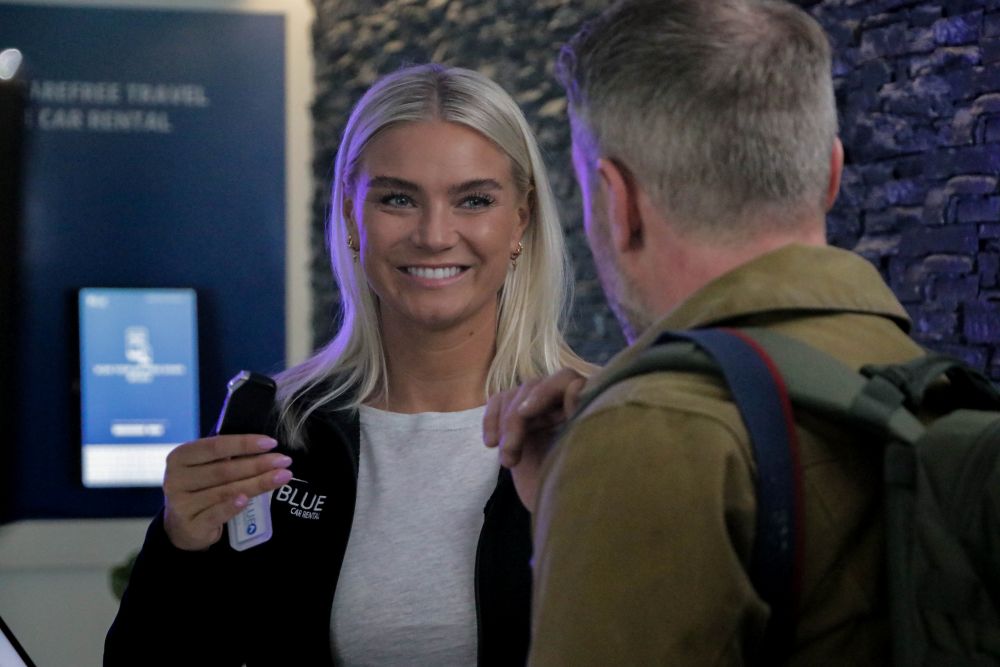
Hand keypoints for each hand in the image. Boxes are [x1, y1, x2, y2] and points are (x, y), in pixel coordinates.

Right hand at [162, 435, 292, 550]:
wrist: (182, 526)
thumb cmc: (201, 488)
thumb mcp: (207, 468)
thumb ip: (227, 457)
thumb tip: (266, 448)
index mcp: (180, 457)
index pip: (215, 446)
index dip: (244, 443)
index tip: (271, 443)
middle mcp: (175, 479)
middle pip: (224, 469)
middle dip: (258, 464)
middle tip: (284, 461)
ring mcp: (180, 504)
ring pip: (225, 491)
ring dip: (257, 483)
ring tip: (282, 477)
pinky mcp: (189, 525)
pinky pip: (215, 514)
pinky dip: (231, 506)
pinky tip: (246, 500)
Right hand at [483, 368, 585, 511]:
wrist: (562, 515)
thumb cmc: (578, 493)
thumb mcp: (581, 461)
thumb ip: (580, 420)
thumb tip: (576, 386)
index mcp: (587, 407)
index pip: (564, 379)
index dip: (543, 391)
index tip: (526, 414)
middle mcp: (565, 404)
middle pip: (534, 388)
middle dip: (516, 420)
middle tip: (509, 457)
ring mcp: (541, 410)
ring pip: (514, 396)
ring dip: (504, 428)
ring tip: (507, 462)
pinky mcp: (520, 420)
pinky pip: (499, 403)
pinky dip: (491, 420)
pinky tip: (490, 445)